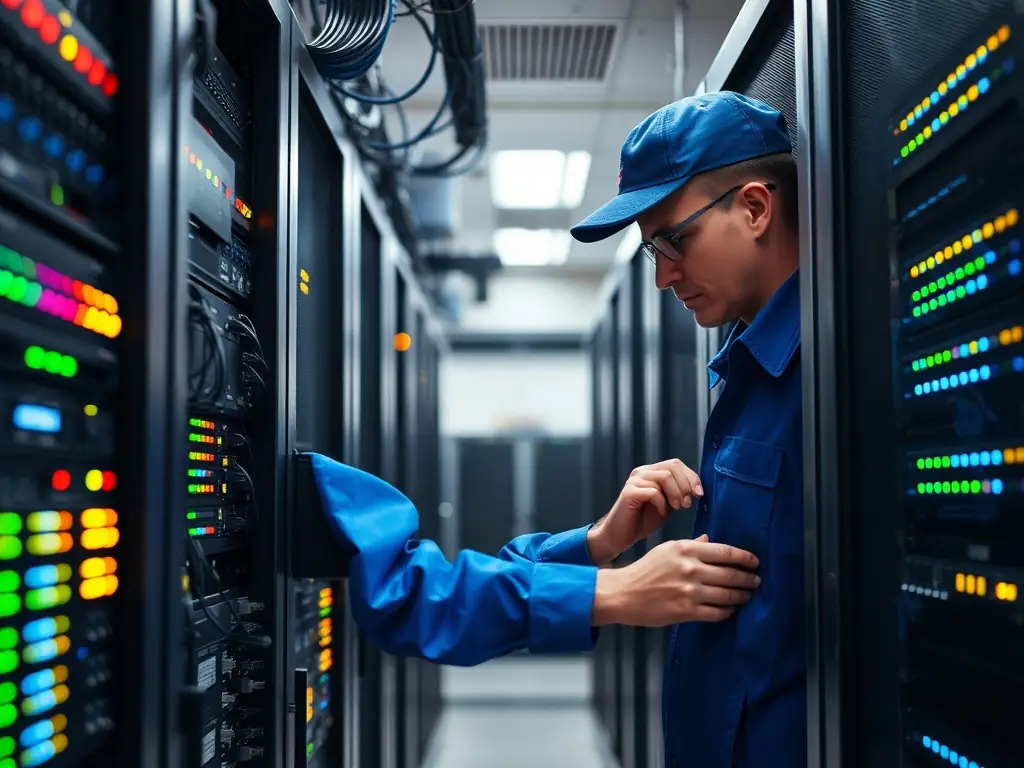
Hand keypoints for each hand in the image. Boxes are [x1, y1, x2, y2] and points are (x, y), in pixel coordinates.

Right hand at [586, 459, 702, 565]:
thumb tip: (699, 489)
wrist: (621, 536)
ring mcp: (634, 481)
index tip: (699, 494)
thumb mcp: (667, 504)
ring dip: (676, 493)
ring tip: (677, 508)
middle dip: (686, 485)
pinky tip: (661, 513)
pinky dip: (662, 503)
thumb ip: (679, 493)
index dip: (692, 477)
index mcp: (651, 472)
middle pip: (673, 466)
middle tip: (687, 504)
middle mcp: (642, 472)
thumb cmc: (643, 521)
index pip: (676, 464)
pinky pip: (653, 491)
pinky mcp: (629, 492)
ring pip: (665, 476)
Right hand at [591, 535, 759, 626]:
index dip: (745, 557)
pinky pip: (717, 612)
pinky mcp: (687, 611)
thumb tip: (711, 540)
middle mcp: (691, 569)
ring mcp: (690, 591)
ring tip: (747, 595)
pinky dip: (728, 611)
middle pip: (731, 574)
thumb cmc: (645, 569)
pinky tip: (730, 609)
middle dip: (748, 578)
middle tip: (756, 580)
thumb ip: (692, 545)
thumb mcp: (667, 549)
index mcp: (686, 550)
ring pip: (728, 595)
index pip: (726, 552)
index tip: (755, 561)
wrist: (624, 593)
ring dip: (742, 596)